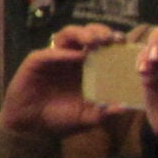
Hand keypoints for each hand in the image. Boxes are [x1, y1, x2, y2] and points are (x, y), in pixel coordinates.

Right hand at [0, 22, 126, 138]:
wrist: (32, 126)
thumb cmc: (60, 119)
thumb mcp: (87, 117)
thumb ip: (104, 112)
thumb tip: (124, 107)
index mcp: (87, 67)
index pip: (103, 46)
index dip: (114, 41)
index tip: (125, 43)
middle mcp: (71, 58)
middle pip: (87, 34)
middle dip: (100, 31)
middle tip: (112, 38)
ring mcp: (54, 57)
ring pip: (68, 34)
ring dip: (82, 34)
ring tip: (95, 41)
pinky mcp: (37, 61)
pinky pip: (50, 52)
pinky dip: (64, 52)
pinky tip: (78, 56)